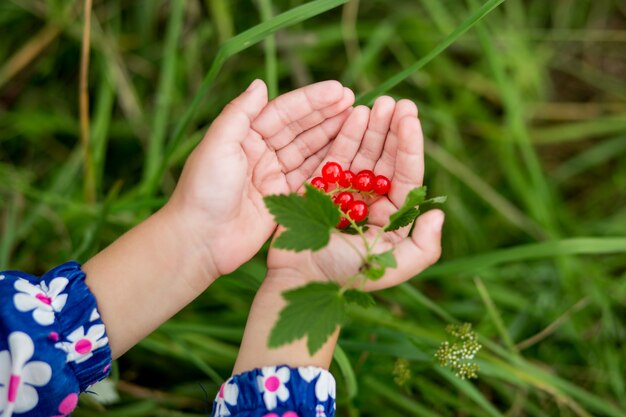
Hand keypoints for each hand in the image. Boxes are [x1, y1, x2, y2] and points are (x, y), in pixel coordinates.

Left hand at [165, 80, 354, 282]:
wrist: (200, 240)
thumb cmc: (203, 190)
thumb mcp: (218, 144)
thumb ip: (240, 114)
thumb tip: (260, 84)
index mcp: (244, 135)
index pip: (283, 112)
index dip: (311, 101)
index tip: (338, 90)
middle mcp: (261, 153)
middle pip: (300, 130)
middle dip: (327, 115)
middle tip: (355, 102)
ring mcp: (273, 177)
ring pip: (309, 152)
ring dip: (332, 136)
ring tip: (359, 121)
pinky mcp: (284, 200)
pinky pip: (311, 178)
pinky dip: (329, 165)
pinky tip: (349, 153)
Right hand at [266, 96, 443, 290]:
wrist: (299, 278)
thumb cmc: (344, 275)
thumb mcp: (391, 267)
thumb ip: (423, 247)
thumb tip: (438, 213)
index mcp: (392, 218)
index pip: (406, 175)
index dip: (410, 145)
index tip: (410, 118)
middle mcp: (372, 201)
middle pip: (387, 159)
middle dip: (393, 130)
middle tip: (398, 103)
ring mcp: (346, 191)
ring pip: (363, 152)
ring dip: (373, 127)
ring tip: (379, 103)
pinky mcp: (320, 184)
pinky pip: (336, 155)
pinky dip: (346, 135)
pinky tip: (356, 114)